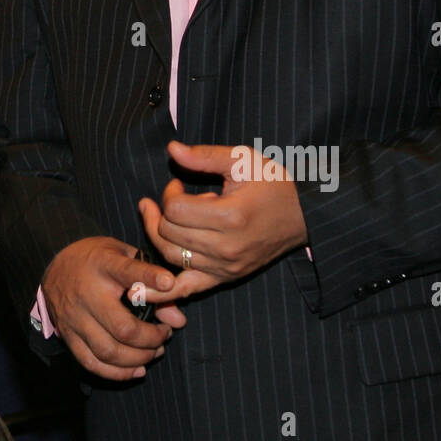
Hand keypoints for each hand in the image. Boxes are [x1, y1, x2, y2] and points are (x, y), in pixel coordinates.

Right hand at [41, 237, 178, 380]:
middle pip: (122, 328)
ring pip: (108, 351)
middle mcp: (87, 293)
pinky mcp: (67, 335)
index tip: (170, 283)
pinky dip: (117, 373)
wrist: (53, 263)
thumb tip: (178, 320)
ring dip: (138, 358)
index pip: (127, 271)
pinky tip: (136, 369)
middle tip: (164, 335)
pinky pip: (91, 363)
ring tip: (154, 351)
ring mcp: (75, 318)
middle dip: (151, 339)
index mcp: (103, 265)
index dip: (150, 277)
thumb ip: (152, 283)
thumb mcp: (123, 255)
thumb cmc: (97, 259)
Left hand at [138, 141, 309, 294]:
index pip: (175, 210)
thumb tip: (171, 148)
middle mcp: (226, 247)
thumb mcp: (241, 160)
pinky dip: (160, 292)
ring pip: (171, 256)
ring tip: (162, 217)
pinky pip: (186, 289)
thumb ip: (204, 156)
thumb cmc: (272, 183)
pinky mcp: (225, 278)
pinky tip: (138, 289)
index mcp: (231, 216)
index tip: (179, 184)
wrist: (303, 216)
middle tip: (174, 198)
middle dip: (163, 212)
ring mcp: (225, 267)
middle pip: (169, 233)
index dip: (169, 193)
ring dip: (159, 235)